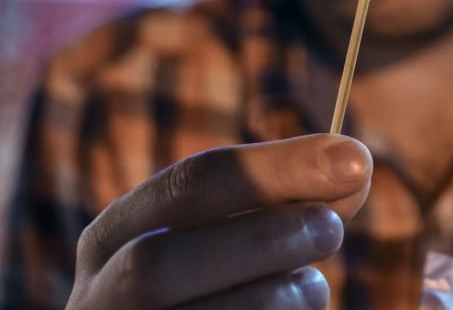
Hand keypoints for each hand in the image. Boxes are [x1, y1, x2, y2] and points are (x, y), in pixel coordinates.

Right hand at [66, 133, 371, 309]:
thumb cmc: (206, 291)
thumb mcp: (228, 241)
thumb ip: (283, 207)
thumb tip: (352, 167)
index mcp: (112, 238)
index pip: (190, 183)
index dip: (277, 167)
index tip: (355, 157)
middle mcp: (97, 297)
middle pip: (161, 262)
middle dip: (258, 239)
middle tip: (332, 227)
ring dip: (271, 298)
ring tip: (312, 287)